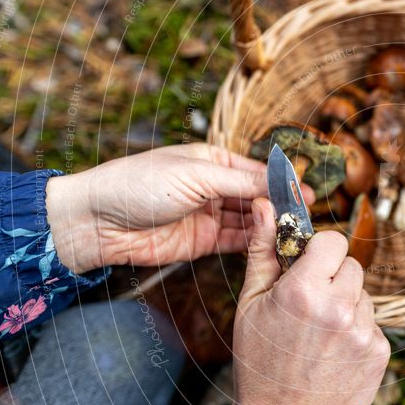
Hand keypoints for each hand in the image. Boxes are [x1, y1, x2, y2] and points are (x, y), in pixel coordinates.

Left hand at [46, 143, 312, 272]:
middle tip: (308, 216)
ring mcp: (209, 214)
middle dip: (281, 205)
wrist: (97, 222)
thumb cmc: (139, 185)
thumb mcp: (194, 176)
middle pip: (257, 196)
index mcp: (212, 160)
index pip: (256, 170)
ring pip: (251, 220)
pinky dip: (256, 242)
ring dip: (272, 225)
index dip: (281, 181)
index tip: (306, 193)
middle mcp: (214, 186)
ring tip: (296, 232)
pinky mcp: (203, 241)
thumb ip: (240, 182)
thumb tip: (279, 182)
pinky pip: (237, 241)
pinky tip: (275, 244)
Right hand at [223, 198, 389, 404]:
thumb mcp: (251, 304)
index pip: (333, 241)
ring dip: (347, 305)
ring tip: (320, 334)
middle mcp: (339, 309)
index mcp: (304, 291)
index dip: (320, 251)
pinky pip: (373, 324)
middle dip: (332, 278)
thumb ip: (263, 250)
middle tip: (311, 305)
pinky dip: (358, 332)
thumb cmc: (260, 364)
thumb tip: (265, 207)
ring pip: (363, 295)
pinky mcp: (380, 352)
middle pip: (351, 265)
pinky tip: (334, 351)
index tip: (310, 265)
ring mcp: (363, 332)